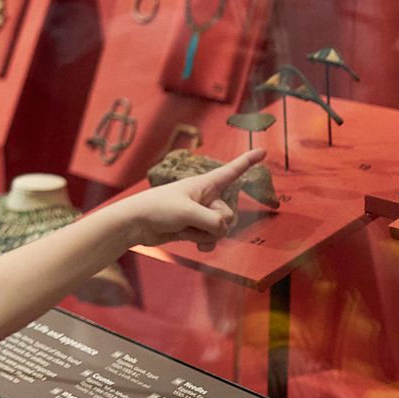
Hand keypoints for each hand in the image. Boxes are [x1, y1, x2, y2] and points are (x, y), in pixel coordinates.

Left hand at [117, 149, 263, 250]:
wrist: (135, 224)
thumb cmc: (158, 209)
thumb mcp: (188, 212)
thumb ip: (212, 221)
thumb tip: (223, 230)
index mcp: (205, 184)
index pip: (231, 171)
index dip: (248, 161)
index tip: (263, 152)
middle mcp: (206, 197)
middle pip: (228, 214)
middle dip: (215, 223)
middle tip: (192, 220)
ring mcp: (201, 214)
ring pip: (221, 229)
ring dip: (205, 235)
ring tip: (184, 228)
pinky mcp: (195, 229)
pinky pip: (212, 240)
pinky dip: (205, 244)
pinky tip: (195, 245)